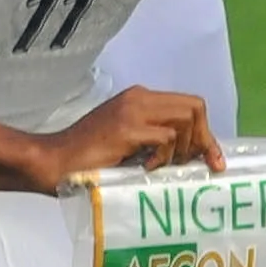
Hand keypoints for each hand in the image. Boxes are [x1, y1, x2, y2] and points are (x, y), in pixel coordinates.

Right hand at [33, 87, 222, 187]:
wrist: (53, 162)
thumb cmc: (87, 160)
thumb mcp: (127, 143)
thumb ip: (153, 139)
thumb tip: (191, 155)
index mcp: (139, 98)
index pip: (189, 104)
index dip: (206, 133)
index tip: (212, 161)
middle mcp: (138, 98)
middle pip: (195, 107)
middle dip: (203, 140)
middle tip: (196, 166)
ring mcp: (132, 111)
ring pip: (185, 119)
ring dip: (182, 149)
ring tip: (162, 166)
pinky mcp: (126, 128)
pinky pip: (166, 138)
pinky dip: (163, 157)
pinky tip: (145, 168)